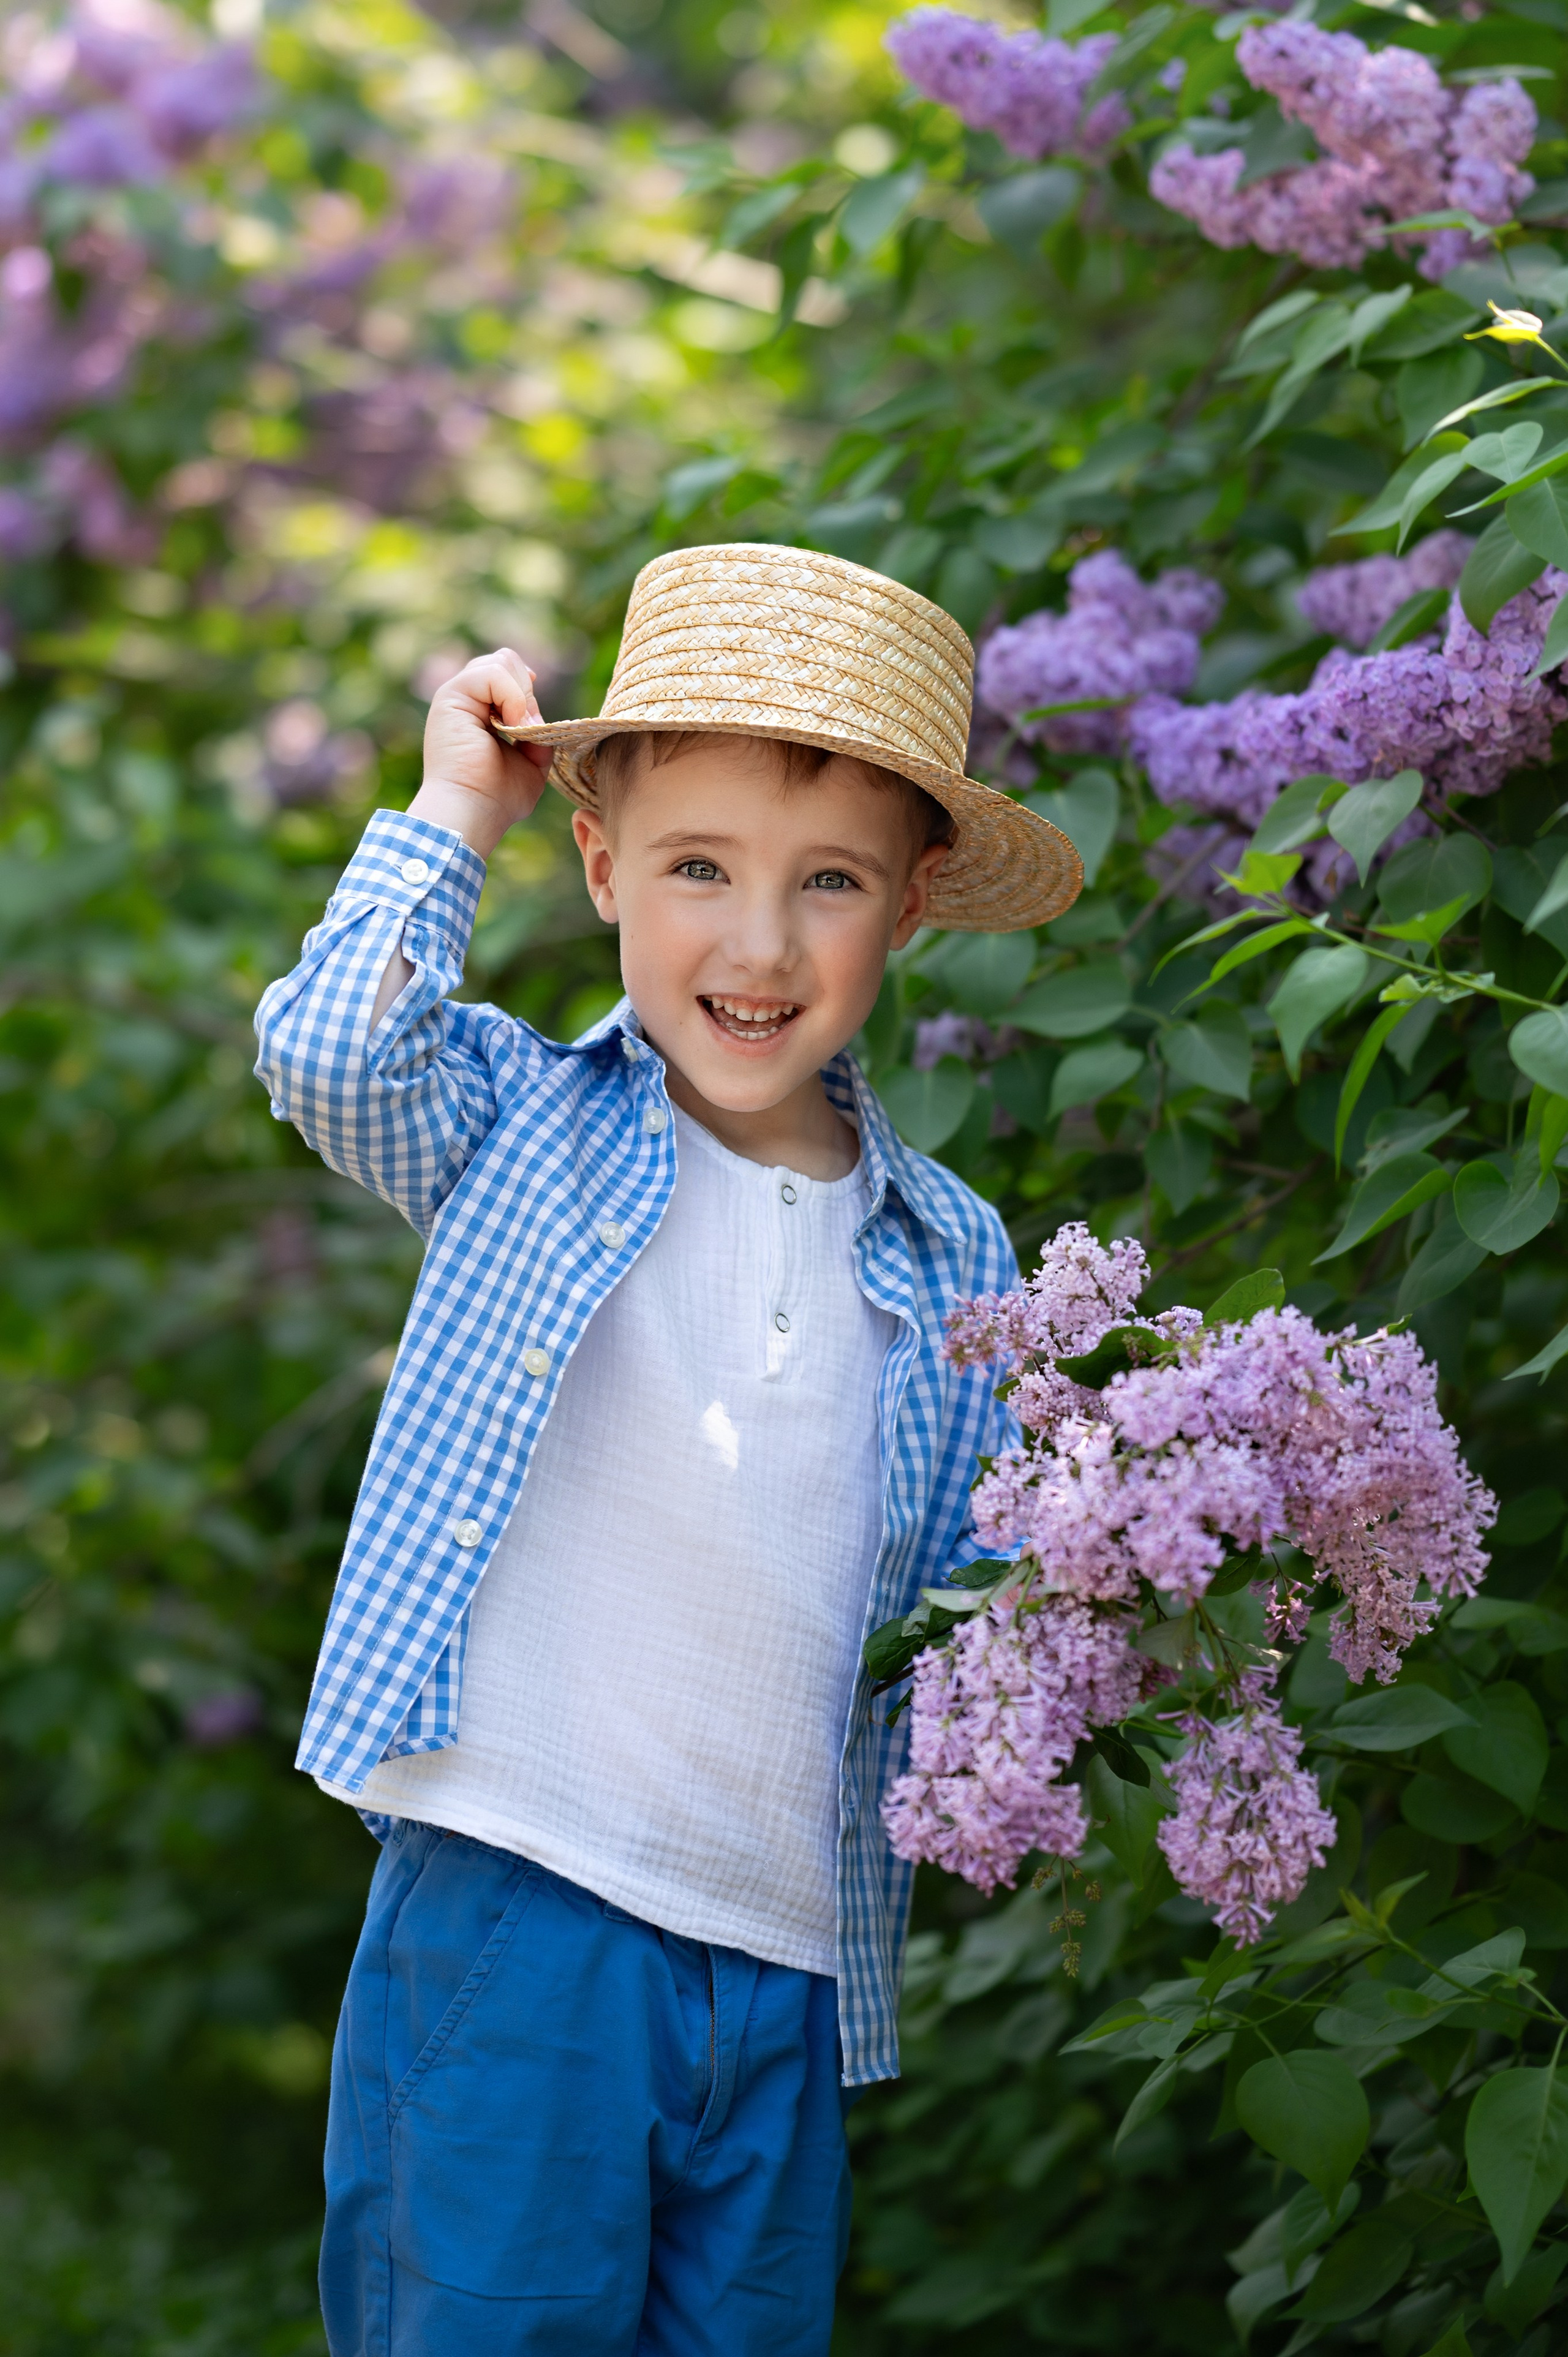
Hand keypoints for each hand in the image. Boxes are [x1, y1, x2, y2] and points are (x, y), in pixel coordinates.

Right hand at [410, 648, 554, 857]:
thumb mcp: (531, 761)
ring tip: (518, 728)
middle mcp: (466, 699)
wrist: (474, 811)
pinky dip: (512, 697)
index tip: (534, 724)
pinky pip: (492, 673)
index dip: (527, 690)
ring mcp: (456, 695)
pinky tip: (512, 725)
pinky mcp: (450, 695)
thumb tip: (537, 715)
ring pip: (501, 661)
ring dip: (521, 695)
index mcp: (480, 711)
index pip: (510, 673)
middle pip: (506, 660)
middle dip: (527, 690)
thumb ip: (537, 733)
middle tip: (528, 728)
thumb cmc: (498, 797)